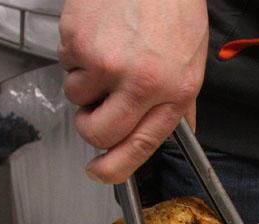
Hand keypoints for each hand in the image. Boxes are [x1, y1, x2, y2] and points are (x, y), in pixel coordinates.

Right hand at [59, 0, 208, 182]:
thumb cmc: (174, 6)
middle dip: (90, 127)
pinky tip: (98, 32)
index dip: (115, 168)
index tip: (100, 172)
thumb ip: (180, 101)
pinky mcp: (79, 41)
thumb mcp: (192, 60)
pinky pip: (66, 63)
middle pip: (98, 132)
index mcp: (172, 91)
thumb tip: (177, 133)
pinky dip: (76, 52)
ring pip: (76, 97)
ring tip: (106, 51)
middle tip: (96, 108)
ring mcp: (107, 62)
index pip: (139, 145)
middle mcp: (140, 83)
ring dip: (85, 81)